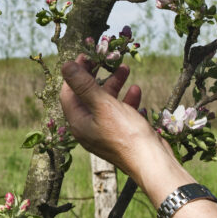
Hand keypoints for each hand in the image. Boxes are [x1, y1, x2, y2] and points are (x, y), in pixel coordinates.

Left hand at [59, 54, 160, 177]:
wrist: (151, 161)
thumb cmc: (126, 133)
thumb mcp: (103, 104)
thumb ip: (83, 85)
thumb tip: (65, 66)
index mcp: (78, 122)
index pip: (68, 92)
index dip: (75, 73)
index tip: (85, 56)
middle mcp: (89, 128)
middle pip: (87, 96)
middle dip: (97, 76)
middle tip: (104, 58)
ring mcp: (105, 132)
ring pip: (106, 102)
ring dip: (115, 84)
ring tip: (125, 68)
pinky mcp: (122, 134)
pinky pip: (120, 112)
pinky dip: (126, 100)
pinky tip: (137, 90)